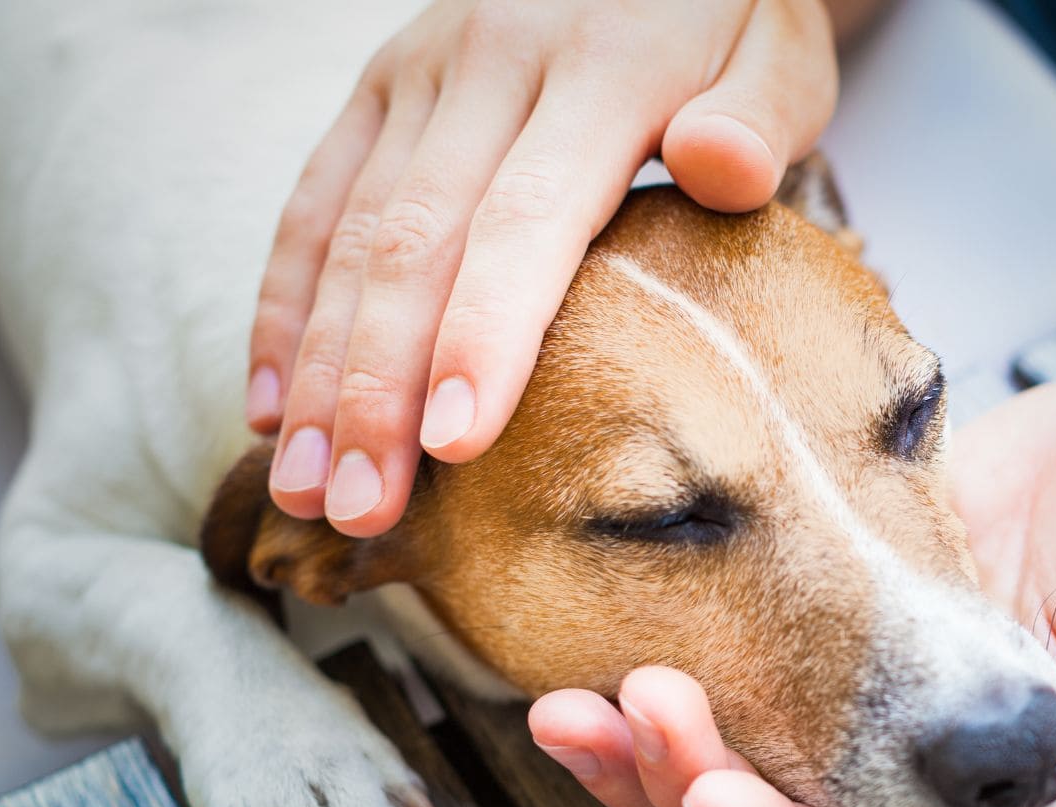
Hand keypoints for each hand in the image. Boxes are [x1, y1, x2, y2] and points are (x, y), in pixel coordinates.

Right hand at [248, 0, 836, 535]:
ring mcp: (421, 72)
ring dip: (321, 370)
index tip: (455, 444)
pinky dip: (286, 306)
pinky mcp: (380, 86)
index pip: (527, 217)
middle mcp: (492, 62)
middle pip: (416, 242)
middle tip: (360, 509)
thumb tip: (718, 163)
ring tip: (308, 487)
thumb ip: (757, 113)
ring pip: (349, 234)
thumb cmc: (732, 23)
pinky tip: (275, 405)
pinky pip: (315, 201)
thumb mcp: (780, 53)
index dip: (484, 333)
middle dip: (378, 388)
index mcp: (603, 67)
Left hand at [530, 668, 979, 806]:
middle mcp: (909, 769)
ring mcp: (856, 692)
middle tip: (624, 712)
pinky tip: (590, 652)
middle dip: (684, 781)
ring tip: (565, 707)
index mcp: (984, 806)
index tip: (707, 795)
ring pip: (732, 753)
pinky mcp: (818, 612)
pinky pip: (727, 656)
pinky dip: (658, 658)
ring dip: (643, 744)